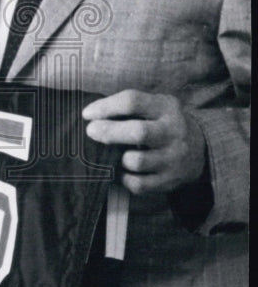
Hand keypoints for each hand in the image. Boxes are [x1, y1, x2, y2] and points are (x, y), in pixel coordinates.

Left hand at [82, 89, 206, 195]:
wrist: (200, 149)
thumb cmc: (161, 123)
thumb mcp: (153, 106)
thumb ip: (128, 107)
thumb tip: (91, 116)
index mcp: (166, 107)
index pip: (133, 101)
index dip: (106, 107)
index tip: (87, 114)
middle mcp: (173, 132)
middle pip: (138, 132)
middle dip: (109, 132)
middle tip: (91, 131)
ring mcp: (173, 158)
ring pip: (136, 161)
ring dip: (117, 158)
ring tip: (112, 154)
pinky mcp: (169, 181)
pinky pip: (138, 184)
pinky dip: (123, 179)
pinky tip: (121, 171)